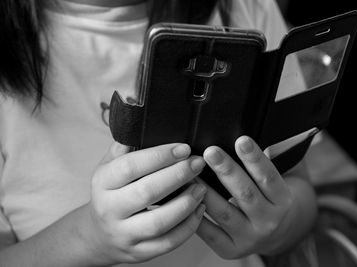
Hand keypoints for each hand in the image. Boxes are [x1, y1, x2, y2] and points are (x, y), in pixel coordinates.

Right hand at [85, 142, 206, 264]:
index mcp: (103, 183)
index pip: (131, 166)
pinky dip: (188, 227)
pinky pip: (167, 243)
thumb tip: (139, 123)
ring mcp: (124, 233)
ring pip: (159, 222)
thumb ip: (123, 148)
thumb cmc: (111, 194)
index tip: (183, 148)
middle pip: (146, 193)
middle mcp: (110, 209)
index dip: (160, 156)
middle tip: (197, 164)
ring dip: (186, 203)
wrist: (99, 234)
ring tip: (201, 188)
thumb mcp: (108, 167)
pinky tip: (198, 210)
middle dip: (177, 176)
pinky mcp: (139, 252)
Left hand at [196, 136, 295, 258]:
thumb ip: (270, 159)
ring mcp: (249, 238)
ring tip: (190, 172)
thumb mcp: (279, 180)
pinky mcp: (230, 249)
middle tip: (211, 152)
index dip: (255, 158)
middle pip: (245, 194)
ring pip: (224, 212)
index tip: (241, 140)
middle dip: (227, 171)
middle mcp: (268, 221)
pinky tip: (185, 197)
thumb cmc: (271, 198)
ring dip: (205, 191)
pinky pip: (209, 232)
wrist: (276, 233)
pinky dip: (196, 215)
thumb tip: (248, 139)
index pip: (269, 177)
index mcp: (283, 201)